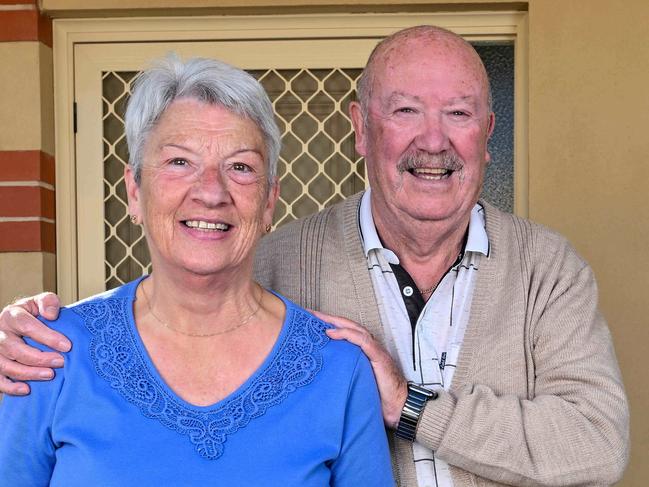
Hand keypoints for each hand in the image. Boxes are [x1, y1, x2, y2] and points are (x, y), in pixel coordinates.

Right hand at [0, 293, 69, 394]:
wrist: (19, 323)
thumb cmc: (34, 314)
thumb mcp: (41, 302)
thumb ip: (48, 302)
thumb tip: (51, 315)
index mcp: (12, 315)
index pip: (27, 326)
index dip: (48, 337)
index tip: (67, 346)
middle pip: (16, 349)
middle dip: (40, 358)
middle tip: (61, 362)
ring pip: (6, 365)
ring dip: (29, 373)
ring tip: (50, 375)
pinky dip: (10, 387)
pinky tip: (27, 389)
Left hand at [313, 310, 407, 428]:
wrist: (399, 406)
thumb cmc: (377, 395)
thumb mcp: (355, 380)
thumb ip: (343, 371)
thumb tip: (321, 370)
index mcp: (363, 350)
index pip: (345, 332)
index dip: (329, 325)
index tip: (310, 322)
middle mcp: (369, 346)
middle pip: (347, 325)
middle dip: (328, 318)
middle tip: (308, 314)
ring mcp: (375, 349)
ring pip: (354, 329)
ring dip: (334, 321)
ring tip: (317, 319)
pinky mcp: (378, 356)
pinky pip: (362, 340)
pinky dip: (346, 334)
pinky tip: (331, 333)